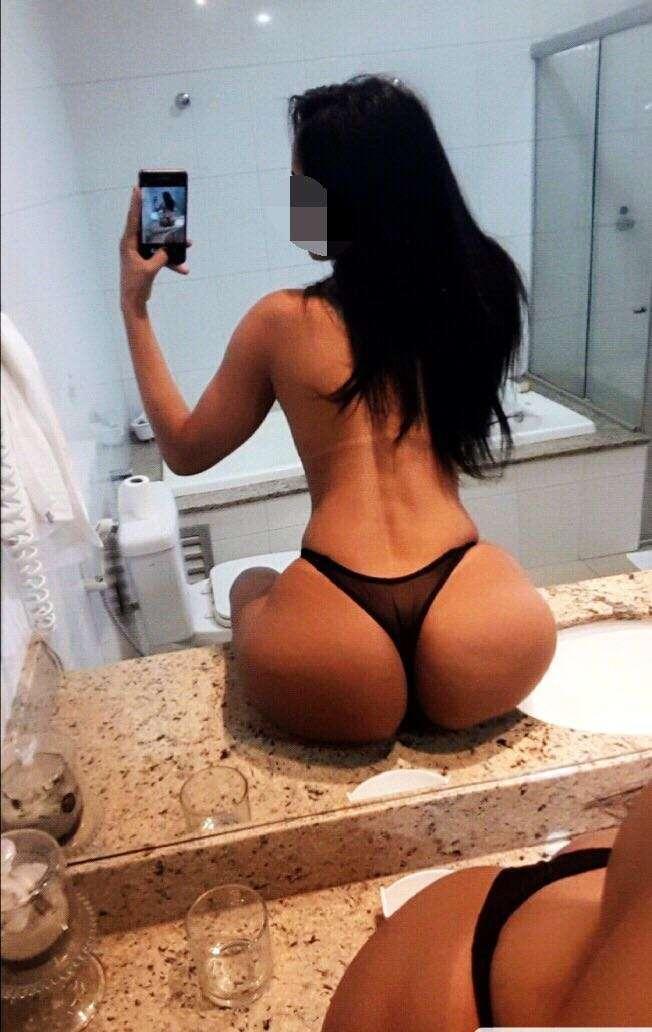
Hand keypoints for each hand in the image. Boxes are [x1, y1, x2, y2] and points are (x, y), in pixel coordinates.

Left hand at [120, 186, 190, 314]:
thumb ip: (161, 256)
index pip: (133, 218)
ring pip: (158, 242)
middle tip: (161, 199)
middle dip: (157, 216)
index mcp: (128, 243)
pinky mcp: (147, 259)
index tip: (138, 188)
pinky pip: (161, 254)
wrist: (133, 301)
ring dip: (172, 244)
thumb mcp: (150, 269)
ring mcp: (140, 251)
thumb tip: (169, 249)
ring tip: (187, 241)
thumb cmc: (136, 285)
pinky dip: (171, 260)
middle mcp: (132, 244)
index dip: (136, 203)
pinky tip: (183, 267)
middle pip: (146, 225)